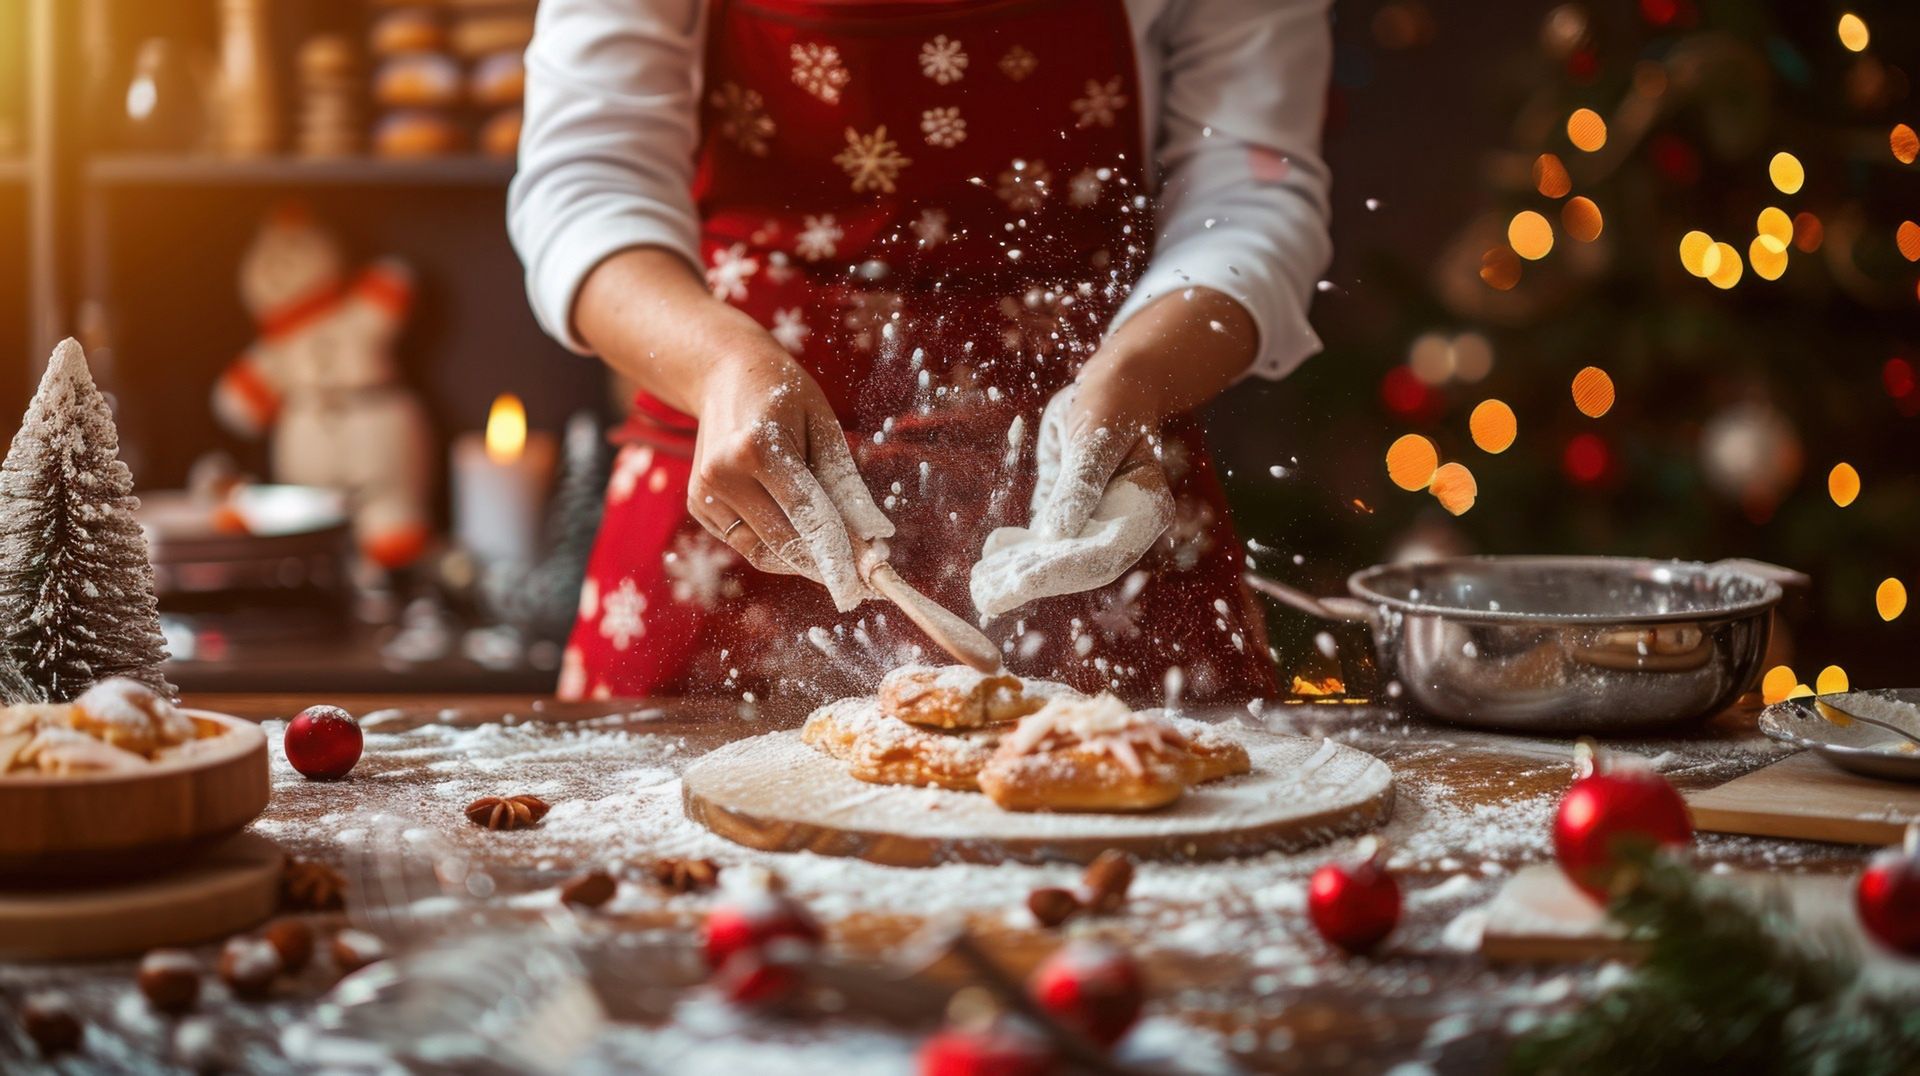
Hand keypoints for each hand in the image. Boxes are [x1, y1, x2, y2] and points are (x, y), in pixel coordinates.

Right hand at [687, 346, 893, 611]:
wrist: (723, 374)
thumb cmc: (783, 395)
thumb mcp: (823, 426)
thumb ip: (846, 483)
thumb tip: (877, 535)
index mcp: (755, 446)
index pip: (807, 514)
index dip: (841, 553)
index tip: (868, 582)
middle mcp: (721, 474)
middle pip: (784, 539)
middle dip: (827, 565)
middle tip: (863, 582)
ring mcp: (703, 492)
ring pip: (763, 550)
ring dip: (804, 561)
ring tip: (838, 558)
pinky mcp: (698, 505)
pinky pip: (746, 543)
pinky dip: (778, 547)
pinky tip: (798, 531)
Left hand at [968, 380, 1174, 617]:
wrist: (1113, 385)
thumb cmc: (1111, 402)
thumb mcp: (1096, 438)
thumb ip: (1080, 485)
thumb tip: (1056, 536)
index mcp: (1145, 507)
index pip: (1103, 554)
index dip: (1062, 572)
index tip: (1021, 582)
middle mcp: (1123, 524)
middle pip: (1078, 567)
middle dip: (1032, 581)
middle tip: (986, 596)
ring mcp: (1096, 523)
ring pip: (1057, 560)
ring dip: (1018, 572)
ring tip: (980, 583)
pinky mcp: (1071, 517)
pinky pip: (1044, 542)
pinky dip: (1018, 552)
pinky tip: (990, 558)